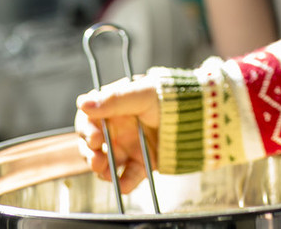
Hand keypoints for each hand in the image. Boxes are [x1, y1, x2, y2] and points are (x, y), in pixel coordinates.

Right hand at [74, 74, 160, 192]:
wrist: (197, 116)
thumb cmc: (169, 96)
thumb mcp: (141, 94)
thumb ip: (114, 100)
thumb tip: (83, 104)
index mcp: (113, 108)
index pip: (88, 120)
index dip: (86, 129)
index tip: (94, 137)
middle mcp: (117, 129)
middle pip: (91, 146)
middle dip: (90, 154)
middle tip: (96, 160)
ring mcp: (128, 147)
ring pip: (106, 164)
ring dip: (103, 170)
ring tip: (107, 173)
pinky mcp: (141, 163)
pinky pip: (128, 177)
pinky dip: (124, 184)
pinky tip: (122, 186)